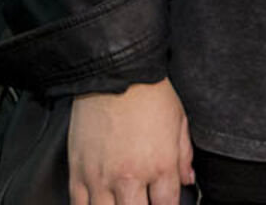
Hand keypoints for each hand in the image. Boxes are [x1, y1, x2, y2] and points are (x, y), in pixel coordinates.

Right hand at [67, 77, 194, 203]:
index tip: (164, 204)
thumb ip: (184, 156)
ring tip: (122, 201)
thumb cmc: (149, 93)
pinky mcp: (78, 172)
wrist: (116, 74)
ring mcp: (102, 178)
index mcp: (161, 166)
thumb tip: (187, 178)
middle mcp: (131, 177)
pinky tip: (98, 203)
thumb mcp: (180, 121)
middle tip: (141, 200)